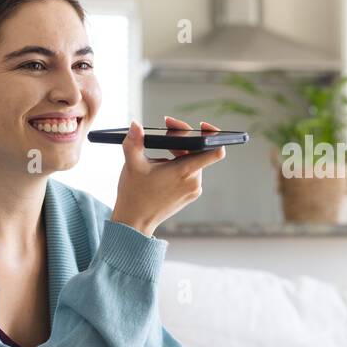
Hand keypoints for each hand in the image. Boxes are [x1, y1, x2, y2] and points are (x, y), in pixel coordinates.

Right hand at [110, 116, 226, 236]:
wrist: (134, 221)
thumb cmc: (134, 194)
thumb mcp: (132, 165)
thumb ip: (134, 142)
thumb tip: (135, 125)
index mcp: (184, 172)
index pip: (214, 151)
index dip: (213, 135)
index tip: (202, 125)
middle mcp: (194, 181)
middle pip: (197, 151)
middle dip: (181, 139)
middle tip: (164, 131)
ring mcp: (194, 189)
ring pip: (193, 162)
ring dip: (179, 153)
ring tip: (158, 157)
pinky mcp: (190, 194)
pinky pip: (190, 173)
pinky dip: (179, 165)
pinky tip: (162, 168)